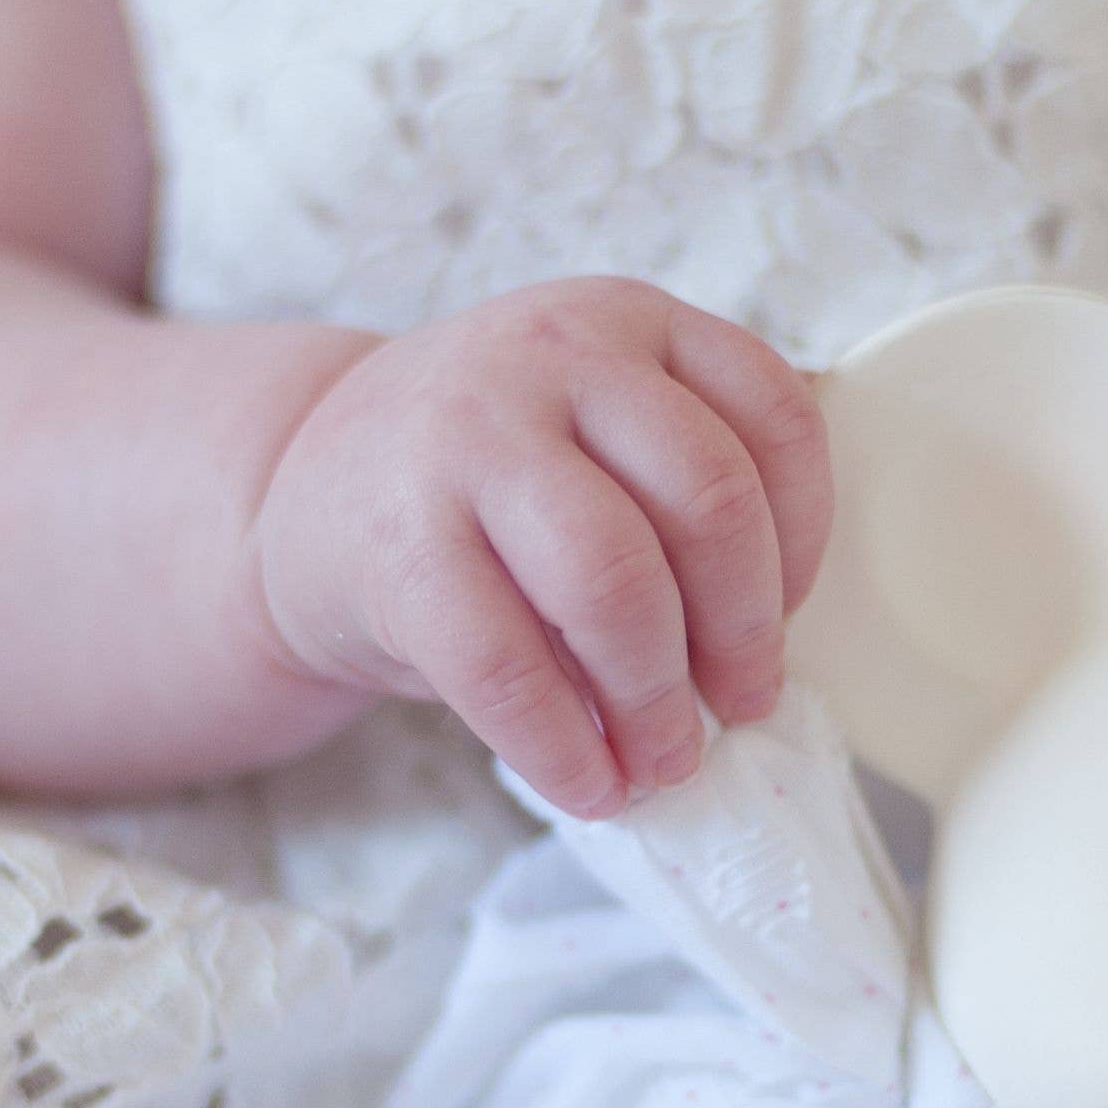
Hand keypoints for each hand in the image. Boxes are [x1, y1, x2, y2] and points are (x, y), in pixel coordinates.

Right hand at [253, 279, 831, 817]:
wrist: (303, 492)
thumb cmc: (486, 487)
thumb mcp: (590, 432)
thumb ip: (679, 489)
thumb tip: (765, 655)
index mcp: (628, 322)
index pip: (772, 415)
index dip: (804, 537)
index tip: (786, 616)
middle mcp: (553, 357)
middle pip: (708, 500)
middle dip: (743, 631)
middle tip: (740, 705)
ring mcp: (467, 441)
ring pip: (616, 581)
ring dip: (657, 698)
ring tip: (665, 759)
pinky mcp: (400, 546)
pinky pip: (508, 667)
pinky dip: (563, 749)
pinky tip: (588, 785)